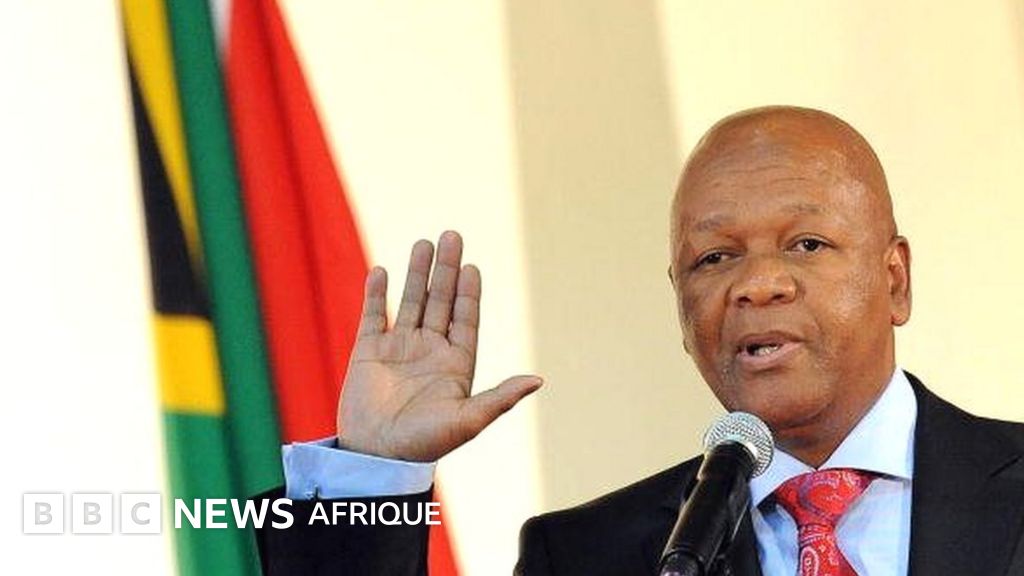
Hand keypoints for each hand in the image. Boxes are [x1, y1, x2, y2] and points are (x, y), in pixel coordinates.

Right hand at [336, 231, 542, 461]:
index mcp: (455, 365)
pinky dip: (376, 293)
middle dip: (446, 270)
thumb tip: (538, 379)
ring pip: (410, 302)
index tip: (472, 267)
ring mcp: (398, 349)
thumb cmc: (425, 444)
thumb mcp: (468, 420)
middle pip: (440, 302)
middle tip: (452, 235)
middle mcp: (429, 352)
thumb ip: (501, 397)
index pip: (465, 319)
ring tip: (424, 243)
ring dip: (417, 274)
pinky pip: (374, 315)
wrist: (376, 458)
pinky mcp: (368, 352)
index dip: (469, 293)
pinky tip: (381, 270)